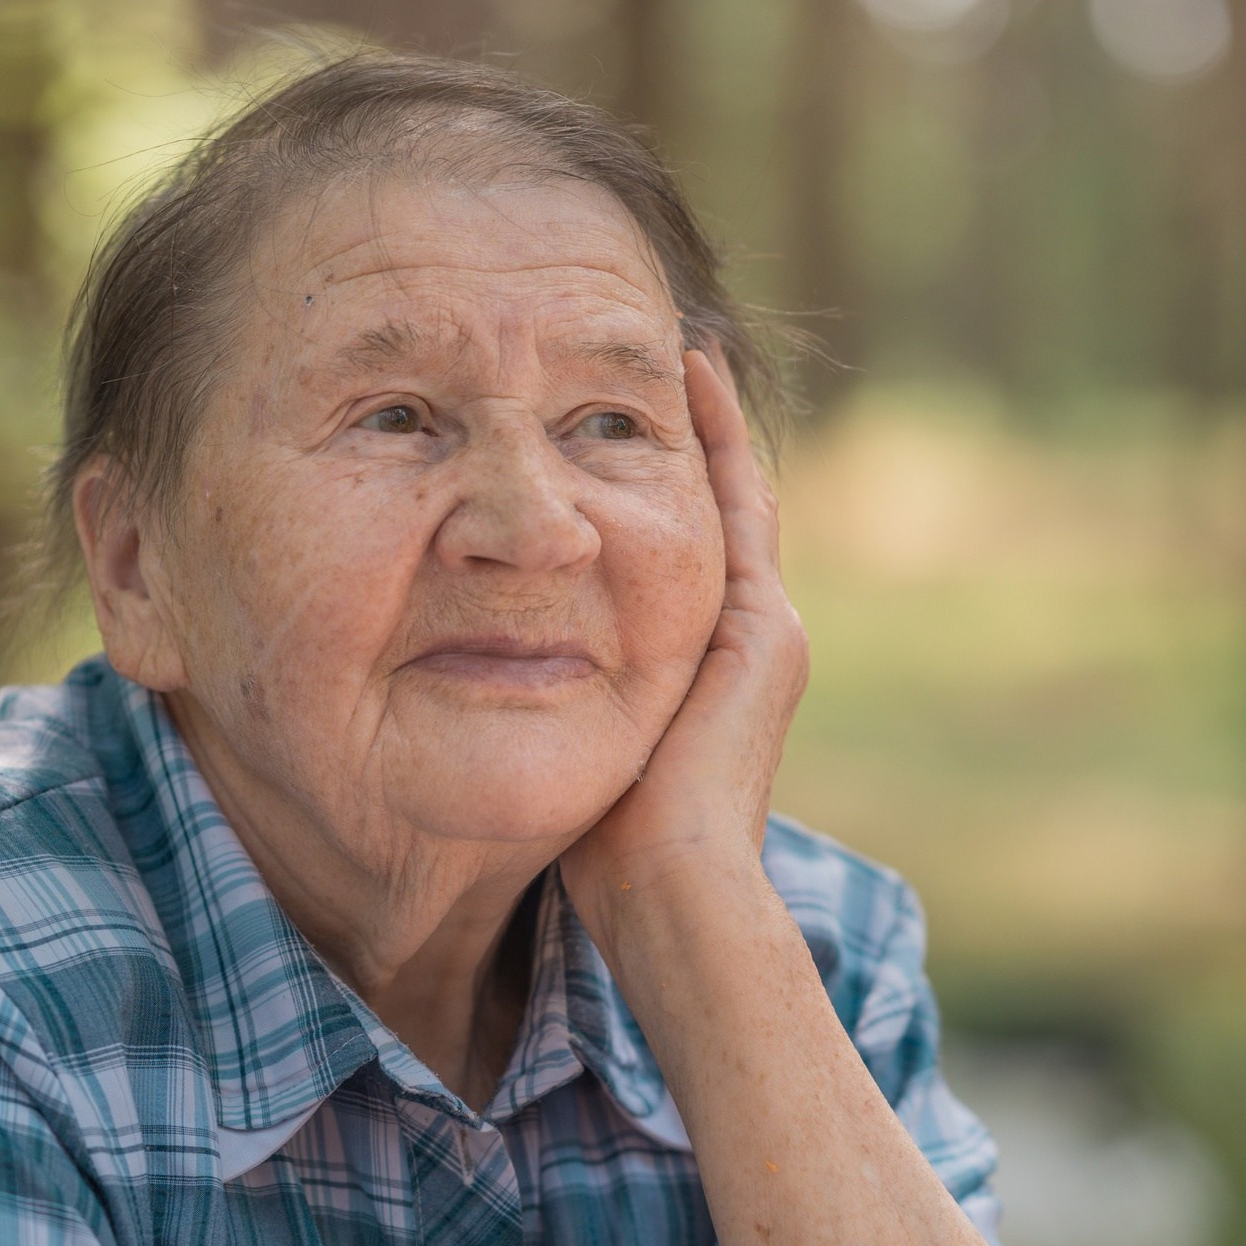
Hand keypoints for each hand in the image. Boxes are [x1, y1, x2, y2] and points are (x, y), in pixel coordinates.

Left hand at [560, 350, 808, 944]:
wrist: (676, 889)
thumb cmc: (611, 859)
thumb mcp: (575, 763)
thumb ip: (553, 716)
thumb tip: (477, 695)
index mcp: (710, 685)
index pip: (682, 573)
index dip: (651, 509)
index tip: (608, 447)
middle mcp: (753, 650)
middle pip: (716, 527)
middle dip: (685, 454)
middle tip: (652, 376)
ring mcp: (767, 633)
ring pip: (735, 503)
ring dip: (705, 431)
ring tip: (676, 356)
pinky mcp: (762, 625)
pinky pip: (740, 503)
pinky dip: (717, 439)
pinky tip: (688, 377)